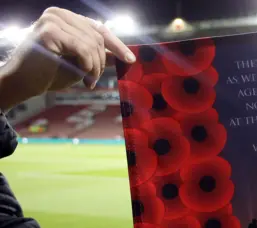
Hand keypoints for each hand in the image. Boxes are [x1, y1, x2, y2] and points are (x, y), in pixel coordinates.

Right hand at [0, 7, 135, 109]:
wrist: (24, 83)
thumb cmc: (50, 73)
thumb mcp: (80, 61)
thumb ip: (97, 54)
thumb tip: (123, 55)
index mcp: (65, 17)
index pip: (98, 28)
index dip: (117, 45)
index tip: (131, 60)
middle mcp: (58, 14)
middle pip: (97, 37)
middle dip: (101, 61)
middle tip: (94, 79)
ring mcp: (53, 20)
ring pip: (92, 44)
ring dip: (95, 67)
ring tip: (88, 80)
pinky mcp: (50, 31)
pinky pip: (83, 49)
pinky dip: (87, 65)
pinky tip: (82, 77)